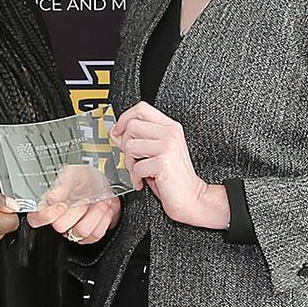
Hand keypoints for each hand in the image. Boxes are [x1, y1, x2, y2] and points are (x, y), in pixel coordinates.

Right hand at [26, 175, 120, 244]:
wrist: (106, 185)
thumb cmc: (86, 178)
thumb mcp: (73, 173)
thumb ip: (62, 184)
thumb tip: (51, 197)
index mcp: (49, 204)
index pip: (36, 219)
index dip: (48, 215)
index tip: (62, 205)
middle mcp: (59, 219)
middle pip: (60, 227)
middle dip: (77, 209)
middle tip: (84, 198)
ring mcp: (74, 229)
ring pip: (81, 232)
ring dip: (94, 213)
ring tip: (97, 202)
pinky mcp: (89, 236)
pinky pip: (95, 235)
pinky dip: (103, 219)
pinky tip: (101, 209)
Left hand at [110, 101, 228, 228]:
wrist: (192, 197)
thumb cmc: (175, 177)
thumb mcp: (157, 152)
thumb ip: (140, 138)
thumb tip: (116, 131)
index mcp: (170, 127)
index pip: (141, 109)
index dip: (124, 118)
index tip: (118, 131)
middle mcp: (170, 133)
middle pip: (132, 126)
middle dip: (125, 145)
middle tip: (132, 159)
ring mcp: (168, 146)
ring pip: (130, 146)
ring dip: (129, 163)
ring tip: (139, 172)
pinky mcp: (163, 162)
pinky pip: (136, 166)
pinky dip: (135, 178)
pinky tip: (143, 182)